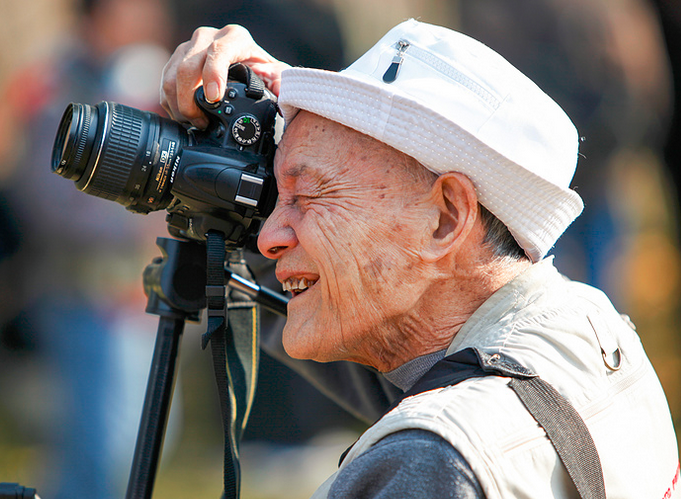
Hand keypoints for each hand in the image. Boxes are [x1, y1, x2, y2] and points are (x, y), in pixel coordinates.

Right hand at [160, 24, 289, 128]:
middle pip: (187, 67)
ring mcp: (189, 48)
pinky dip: (170, 104)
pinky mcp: (176, 60)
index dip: (213, 76)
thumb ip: (279, 82)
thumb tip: (277, 90)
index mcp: (235, 38)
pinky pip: (165, 83)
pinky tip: (184, 116)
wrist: (248, 70)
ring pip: (171, 76)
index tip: (214, 99)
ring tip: (193, 123)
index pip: (217, 52)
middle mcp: (208, 38)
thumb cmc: (263, 74)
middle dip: (190, 101)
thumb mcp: (277, 77)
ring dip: (178, 105)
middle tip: (201, 123)